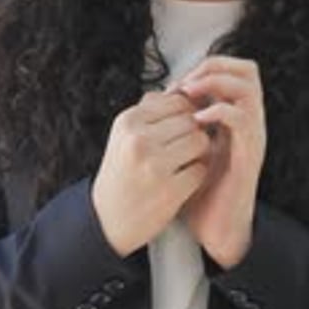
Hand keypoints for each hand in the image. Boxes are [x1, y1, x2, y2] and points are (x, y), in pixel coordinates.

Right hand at [92, 91, 209, 256]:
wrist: (106, 219)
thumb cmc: (122, 172)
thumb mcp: (125, 134)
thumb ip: (152, 110)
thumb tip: (184, 89)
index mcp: (128, 121)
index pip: (178, 101)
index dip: (187, 113)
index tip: (180, 128)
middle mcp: (139, 140)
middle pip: (192, 120)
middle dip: (193, 133)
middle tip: (182, 148)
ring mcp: (154, 166)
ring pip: (201, 142)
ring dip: (199, 153)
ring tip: (184, 162)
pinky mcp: (169, 191)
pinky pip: (201, 169)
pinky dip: (197, 175)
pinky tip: (183, 180)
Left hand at [172, 57, 266, 268]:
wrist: (215, 228)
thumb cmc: (198, 190)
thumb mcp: (183, 148)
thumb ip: (174, 122)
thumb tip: (151, 96)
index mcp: (235, 117)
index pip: (234, 70)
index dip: (205, 67)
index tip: (177, 85)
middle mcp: (249, 121)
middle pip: (247, 70)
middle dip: (215, 66)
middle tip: (187, 83)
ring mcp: (252, 136)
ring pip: (249, 87)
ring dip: (217, 83)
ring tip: (192, 95)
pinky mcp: (249, 154)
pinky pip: (241, 119)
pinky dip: (219, 111)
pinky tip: (198, 120)